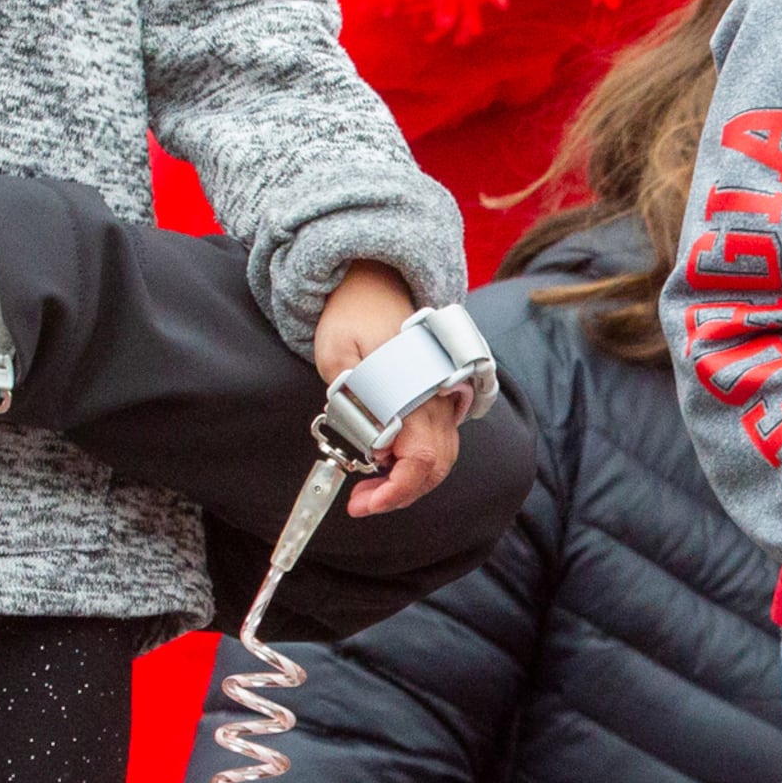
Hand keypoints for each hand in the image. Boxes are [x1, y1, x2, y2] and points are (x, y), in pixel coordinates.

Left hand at [314, 260, 464, 516]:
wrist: (375, 278)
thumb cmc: (352, 314)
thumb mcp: (336, 354)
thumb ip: (351, 403)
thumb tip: (372, 445)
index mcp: (418, 391)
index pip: (421, 461)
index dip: (394, 492)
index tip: (361, 504)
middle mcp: (440, 398)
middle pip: (437, 467)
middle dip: (400, 493)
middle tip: (361, 499)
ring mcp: (445, 395)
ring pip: (442, 457)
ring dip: (409, 479)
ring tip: (371, 481)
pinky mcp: (441, 393)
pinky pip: (440, 438)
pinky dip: (416, 459)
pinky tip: (386, 455)